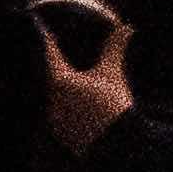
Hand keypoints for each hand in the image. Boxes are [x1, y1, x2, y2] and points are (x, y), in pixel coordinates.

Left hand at [37, 6, 135, 156]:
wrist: (118, 143)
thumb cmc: (114, 105)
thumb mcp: (113, 74)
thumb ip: (114, 49)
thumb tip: (126, 28)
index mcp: (59, 80)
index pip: (49, 55)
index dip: (48, 43)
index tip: (46, 34)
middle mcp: (50, 99)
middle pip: (48, 77)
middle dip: (56, 68)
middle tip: (62, 59)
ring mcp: (52, 117)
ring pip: (52, 96)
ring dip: (61, 89)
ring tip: (74, 83)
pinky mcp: (59, 132)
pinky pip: (58, 114)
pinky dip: (65, 106)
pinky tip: (77, 105)